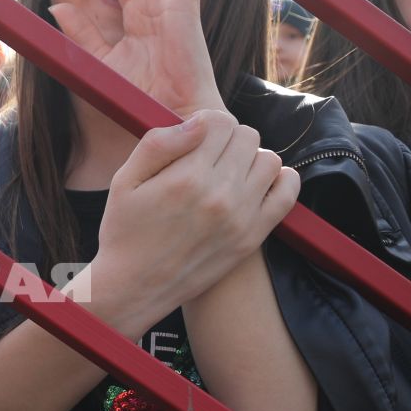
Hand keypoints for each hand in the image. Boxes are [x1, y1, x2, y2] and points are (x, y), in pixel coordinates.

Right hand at [89, 111, 297, 334]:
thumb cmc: (125, 232)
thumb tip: (197, 122)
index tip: (195, 139)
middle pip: (247, 137)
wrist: (134, 288)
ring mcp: (241, 217)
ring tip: (228, 174)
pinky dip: (280, 180)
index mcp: (186, 176)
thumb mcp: (123, 181)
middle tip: (208, 158)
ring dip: (251, 159)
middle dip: (228, 140)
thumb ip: (158, 144)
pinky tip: (256, 185)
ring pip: (269, 160)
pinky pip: (287, 193)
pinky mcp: (252, 236)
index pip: (220, 122)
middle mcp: (219, 194)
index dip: (207, 124)